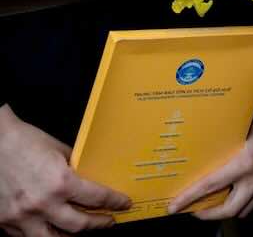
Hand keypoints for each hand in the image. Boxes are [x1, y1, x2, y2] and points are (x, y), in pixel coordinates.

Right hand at [0, 103, 129, 235]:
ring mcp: (21, 217)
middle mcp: (43, 204)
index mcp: (60, 182)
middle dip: (99, 224)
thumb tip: (90, 175)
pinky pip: (26, 236)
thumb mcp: (58, 150)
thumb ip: (74, 166)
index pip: (97, 199)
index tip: (123, 204)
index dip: (114, 203)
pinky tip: (50, 229)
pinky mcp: (4, 222)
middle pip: (79, 226)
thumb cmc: (23, 141)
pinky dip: (42, 233)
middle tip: (108, 221)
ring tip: (82, 231)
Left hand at [166, 114, 252, 219]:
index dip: (189, 197)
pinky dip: (239, 203)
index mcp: (245, 162)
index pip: (211, 185)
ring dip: (223, 211)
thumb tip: (199, 143)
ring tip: (210, 205)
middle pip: (227, 209)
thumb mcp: (243, 126)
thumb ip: (223, 138)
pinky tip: (230, 195)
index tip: (174, 206)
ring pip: (242, 209)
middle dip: (207, 214)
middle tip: (192, 210)